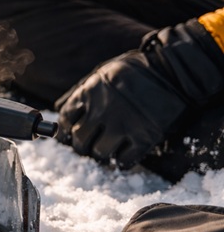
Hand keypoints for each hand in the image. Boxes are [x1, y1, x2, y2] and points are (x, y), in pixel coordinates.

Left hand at [57, 20, 223, 169]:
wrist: (172, 70)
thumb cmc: (134, 71)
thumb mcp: (102, 74)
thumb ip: (81, 92)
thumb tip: (59, 111)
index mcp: (88, 93)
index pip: (66, 120)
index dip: (67, 130)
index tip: (71, 134)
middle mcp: (102, 110)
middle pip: (80, 140)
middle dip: (82, 146)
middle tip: (89, 146)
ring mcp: (123, 124)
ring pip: (99, 153)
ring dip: (101, 154)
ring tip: (106, 149)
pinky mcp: (144, 136)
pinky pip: (124, 160)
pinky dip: (121, 162)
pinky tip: (123, 155)